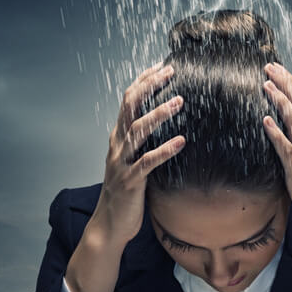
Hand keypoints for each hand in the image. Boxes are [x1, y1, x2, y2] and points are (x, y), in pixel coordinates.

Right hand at [93, 60, 185, 248]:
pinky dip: (164, 150)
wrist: (109, 225)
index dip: (142, 82)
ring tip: (179, 101)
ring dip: (158, 114)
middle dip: (149, 87)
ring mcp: (122, 163)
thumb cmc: (126, 193)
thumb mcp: (132, 161)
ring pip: (137, 131)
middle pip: (129, 107)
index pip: (128, 101)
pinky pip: (147, 162)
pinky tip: (181, 142)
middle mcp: (117, 146)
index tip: (160, 66)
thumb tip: (164, 127)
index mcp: (118, 138)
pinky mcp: (130, 181)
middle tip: (169, 72)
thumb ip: (142, 143)